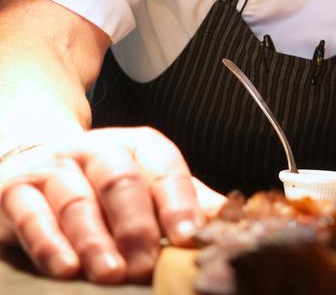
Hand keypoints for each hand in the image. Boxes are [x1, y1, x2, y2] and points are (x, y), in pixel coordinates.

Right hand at [0, 127, 223, 283]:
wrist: (38, 164)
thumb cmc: (106, 185)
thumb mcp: (150, 185)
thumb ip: (188, 202)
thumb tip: (231, 221)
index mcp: (138, 146)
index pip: (164, 167)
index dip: (178, 202)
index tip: (189, 236)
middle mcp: (96, 150)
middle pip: (120, 181)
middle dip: (136, 226)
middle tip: (147, 265)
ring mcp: (54, 168)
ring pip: (76, 200)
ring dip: (94, 240)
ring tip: (111, 272)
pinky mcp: (14, 191)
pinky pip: (31, 215)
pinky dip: (49, 243)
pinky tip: (66, 267)